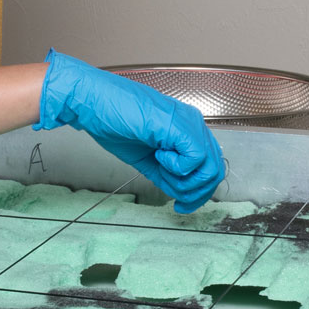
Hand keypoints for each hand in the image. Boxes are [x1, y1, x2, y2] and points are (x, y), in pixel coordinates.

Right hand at [39, 51, 228, 213]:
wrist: (93, 103)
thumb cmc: (113, 122)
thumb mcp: (146, 158)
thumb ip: (167, 174)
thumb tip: (182, 193)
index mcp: (187, 130)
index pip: (210, 166)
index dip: (198, 193)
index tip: (180, 205)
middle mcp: (194, 124)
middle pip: (215, 171)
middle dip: (195, 194)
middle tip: (176, 201)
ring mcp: (189, 124)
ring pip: (209, 169)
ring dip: (184, 182)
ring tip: (161, 169)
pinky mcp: (180, 127)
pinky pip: (196, 160)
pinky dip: (177, 168)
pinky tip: (158, 156)